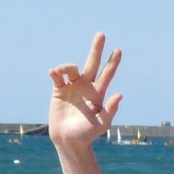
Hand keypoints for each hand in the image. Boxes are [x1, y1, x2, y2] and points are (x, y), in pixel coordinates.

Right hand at [47, 32, 122, 151]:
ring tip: (58, 72)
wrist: (68, 139)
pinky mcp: (58, 89)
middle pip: (92, 63)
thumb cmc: (87, 134)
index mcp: (98, 93)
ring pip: (71, 68)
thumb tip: (120, 94)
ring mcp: (72, 87)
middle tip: (101, 34)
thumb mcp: (101, 123)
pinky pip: (56, 75)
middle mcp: (86, 87)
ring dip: (65, 66)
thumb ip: (110, 109)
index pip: (107, 74)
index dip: (113, 63)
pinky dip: (55, 71)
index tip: (119, 50)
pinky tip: (53, 73)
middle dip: (96, 49)